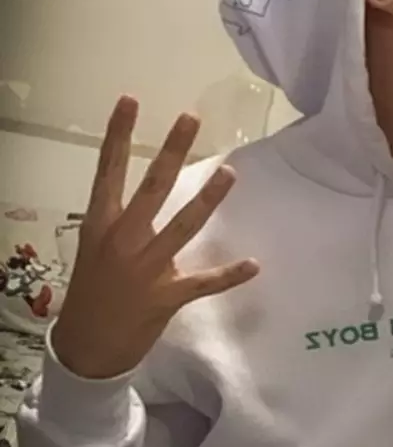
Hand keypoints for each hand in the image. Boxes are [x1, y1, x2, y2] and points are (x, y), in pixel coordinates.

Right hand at [51, 97, 258, 379]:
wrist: (85, 347)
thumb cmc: (91, 293)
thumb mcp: (95, 251)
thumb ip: (122, 226)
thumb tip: (151, 209)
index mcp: (101, 225)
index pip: (107, 171)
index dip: (117, 134)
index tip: (130, 100)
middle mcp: (123, 241)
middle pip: (151, 188)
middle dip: (172, 152)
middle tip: (191, 118)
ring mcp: (146, 269)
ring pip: (182, 227)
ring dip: (208, 199)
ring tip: (229, 172)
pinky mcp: (166, 297)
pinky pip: (203, 283)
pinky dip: (229, 274)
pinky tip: (253, 264)